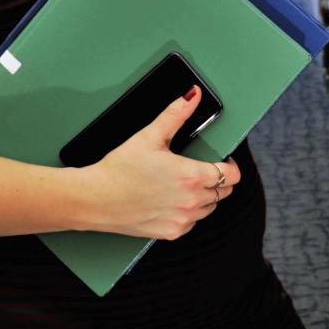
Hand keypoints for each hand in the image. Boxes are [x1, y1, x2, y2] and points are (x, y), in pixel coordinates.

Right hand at [78, 86, 240, 240]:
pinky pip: (192, 223)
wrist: (97, 198)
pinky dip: (190, 212)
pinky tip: (174, 199)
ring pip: (209, 208)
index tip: (225, 160)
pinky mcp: (171, 233)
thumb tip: (192, 96)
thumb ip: (176, 114)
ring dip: (205, 196)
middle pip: (223, 192)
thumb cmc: (120, 168)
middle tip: (203, 168)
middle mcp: (191, 201)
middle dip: (218, 179)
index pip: (231, 175)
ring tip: (186, 183)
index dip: (232, 165)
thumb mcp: (150, 135)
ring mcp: (182, 220)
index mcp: (191, 176)